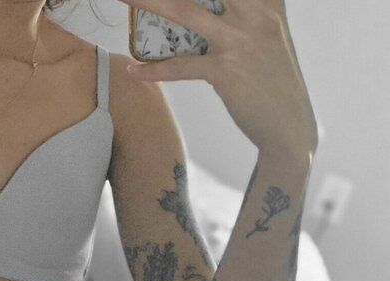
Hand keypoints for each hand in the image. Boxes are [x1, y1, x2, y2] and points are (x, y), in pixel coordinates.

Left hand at [118, 0, 318, 157]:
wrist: (290, 124)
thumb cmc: (273, 80)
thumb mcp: (270, 34)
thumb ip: (253, 10)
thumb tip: (221, 5)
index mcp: (267, 1)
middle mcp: (256, 13)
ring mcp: (240, 41)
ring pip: (186, 12)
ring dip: (149, 2)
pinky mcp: (226, 71)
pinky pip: (182, 67)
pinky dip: (155, 69)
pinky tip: (133, 71)